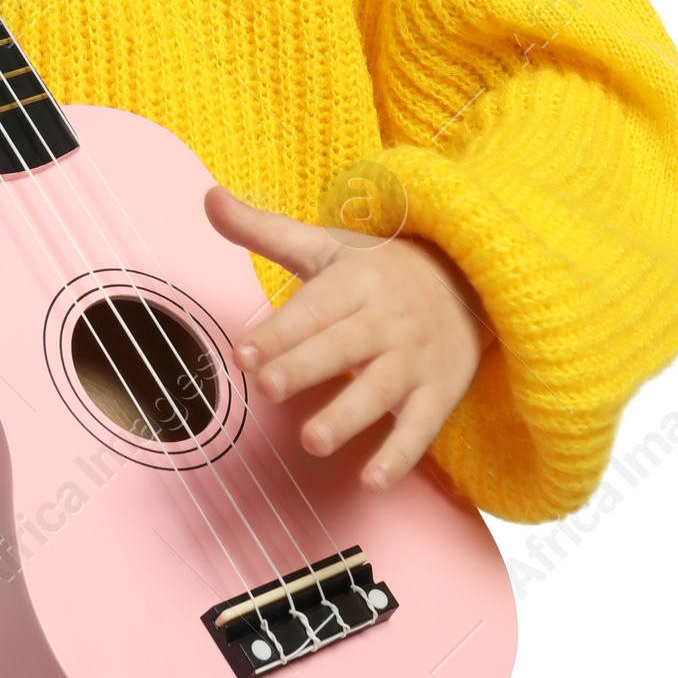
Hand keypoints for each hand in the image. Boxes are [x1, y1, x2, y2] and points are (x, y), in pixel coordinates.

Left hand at [202, 186, 493, 493]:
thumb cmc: (380, 268)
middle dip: (304, 367)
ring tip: (312, 441)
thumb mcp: (325, 244)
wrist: (468, 278)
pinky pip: (421, 426)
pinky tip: (373, 480)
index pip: (313, 308)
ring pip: (381, 388)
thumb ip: (263, 230)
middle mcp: (386, 319)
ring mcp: (415, 357)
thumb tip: (208, 197)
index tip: (242, 353)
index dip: (277, 332)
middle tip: (265, 387)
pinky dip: (400, 455)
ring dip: (348, 416)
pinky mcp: (439, 391)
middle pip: (343, 345)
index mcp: (355, 281)